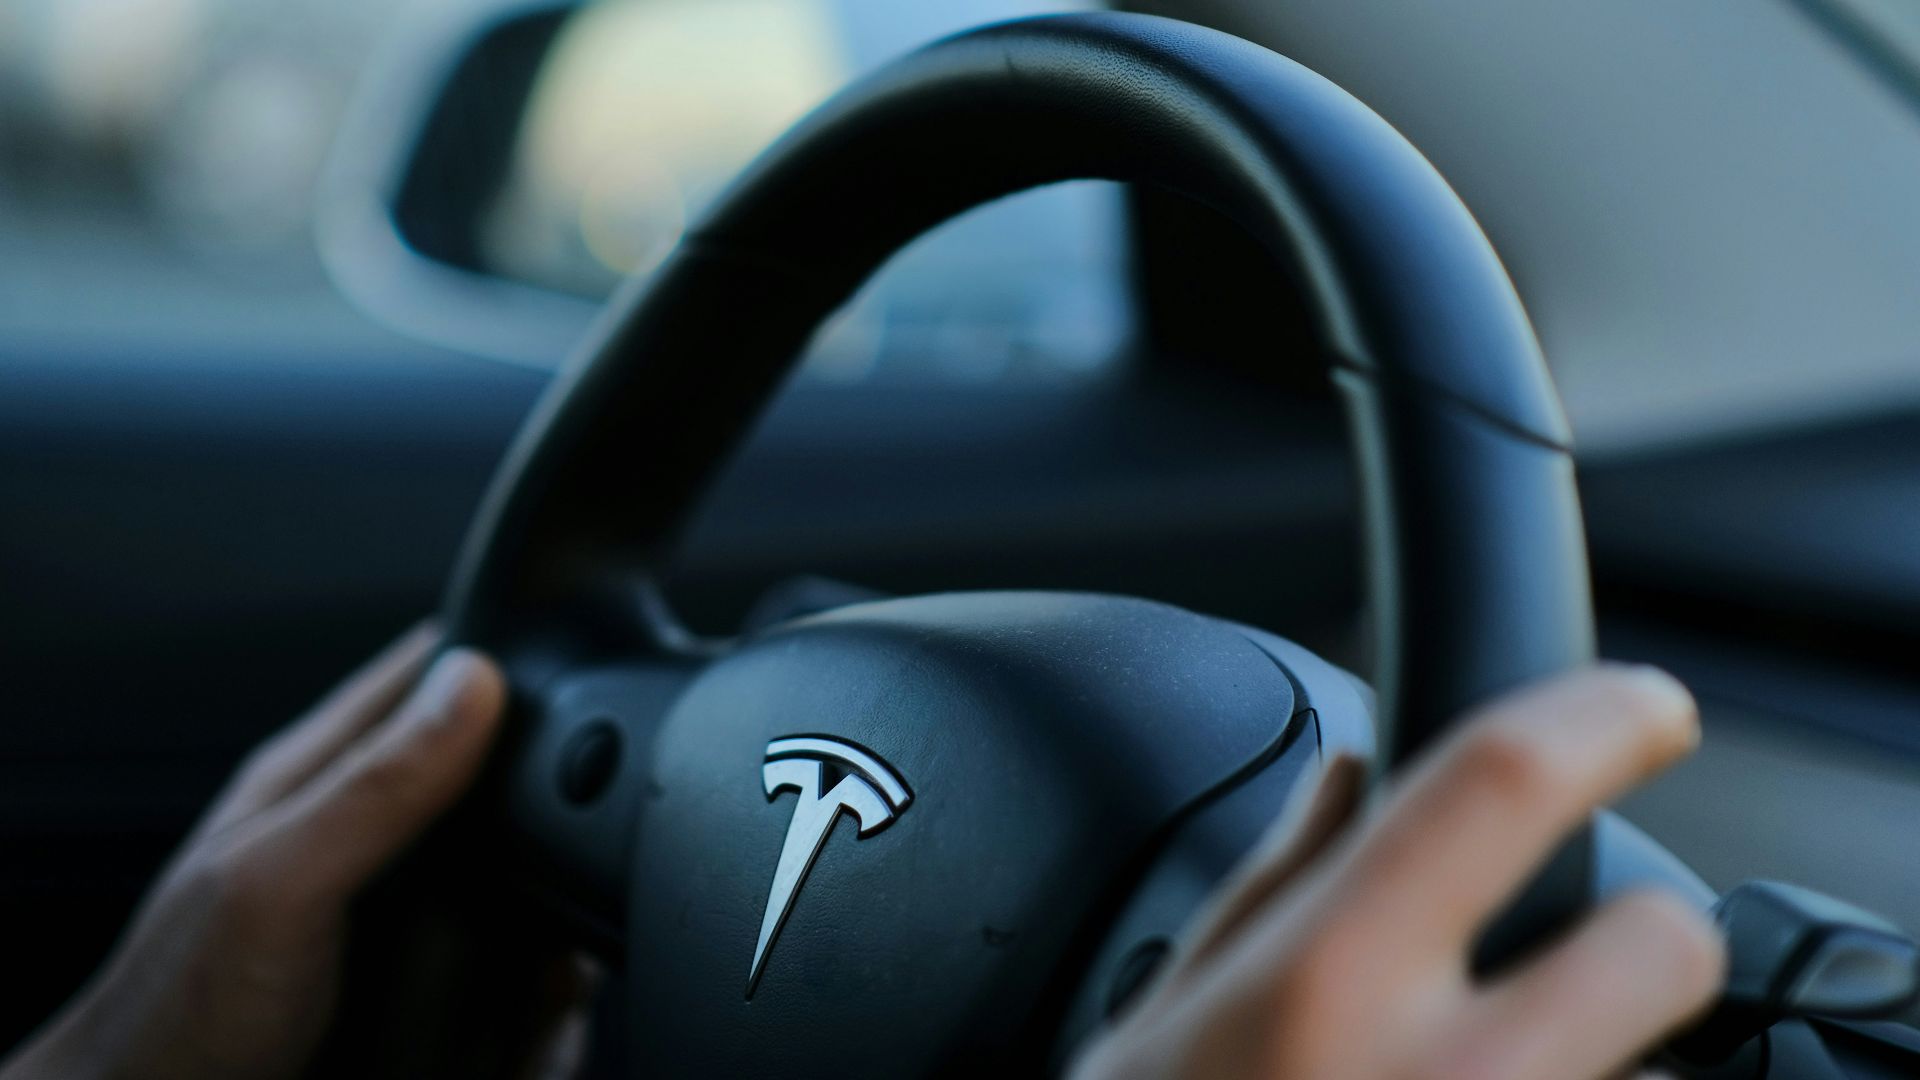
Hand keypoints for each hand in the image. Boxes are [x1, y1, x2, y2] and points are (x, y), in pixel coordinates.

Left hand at [0, 625, 592, 1079]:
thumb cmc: (178, 1013)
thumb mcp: (279, 883)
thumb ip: (374, 786)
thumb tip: (475, 684)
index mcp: (310, 776)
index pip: (422, 671)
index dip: (498, 656)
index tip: (576, 671)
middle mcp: (354, 831)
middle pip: (477, 766)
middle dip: (548, 786)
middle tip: (603, 817)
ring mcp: (382, 903)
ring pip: (500, 862)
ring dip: (554, 889)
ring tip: (587, 917)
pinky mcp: (404, 972)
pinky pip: (495, 946)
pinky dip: (538, 964)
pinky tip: (555, 985)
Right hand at [1071, 665, 1724, 1079]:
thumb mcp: (1161, 1020)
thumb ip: (1270, 885)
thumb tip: (1346, 774)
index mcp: (1324, 987)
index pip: (1503, 783)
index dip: (1600, 715)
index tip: (1643, 708)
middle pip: (1660, 945)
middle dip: (1644, 932)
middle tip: (1577, 950)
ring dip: (1606, 1064)